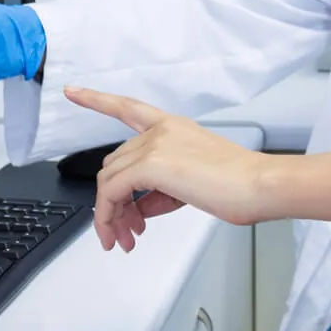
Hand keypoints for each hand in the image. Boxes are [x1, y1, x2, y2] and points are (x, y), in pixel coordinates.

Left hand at [63, 88, 272, 248]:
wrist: (257, 185)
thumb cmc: (239, 184)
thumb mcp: (193, 184)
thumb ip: (160, 192)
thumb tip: (138, 210)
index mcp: (173, 126)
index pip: (127, 107)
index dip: (96, 99)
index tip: (73, 90)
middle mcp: (160, 130)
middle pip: (114, 165)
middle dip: (114, 203)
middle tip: (127, 232)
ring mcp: (154, 145)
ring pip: (110, 181)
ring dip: (111, 215)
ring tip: (124, 240)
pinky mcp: (151, 164)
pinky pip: (113, 192)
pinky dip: (109, 216)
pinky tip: (123, 232)